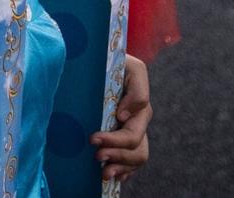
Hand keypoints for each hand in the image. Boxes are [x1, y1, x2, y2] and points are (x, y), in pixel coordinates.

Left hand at [92, 52, 151, 179]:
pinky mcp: (122, 134)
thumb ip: (137, 89)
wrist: (101, 57)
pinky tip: (112, 175)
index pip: (133, 133)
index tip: (93, 138)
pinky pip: (131, 161)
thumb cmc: (113, 60)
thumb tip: (124, 116)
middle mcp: (138, 120)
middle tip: (96, 156)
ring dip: (121, 167)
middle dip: (117, 155)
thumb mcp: (129, 66)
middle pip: (137, 150)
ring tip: (102, 172)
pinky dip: (124, 171)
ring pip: (137, 158)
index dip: (114, 141)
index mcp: (140, 106)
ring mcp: (132, 129)